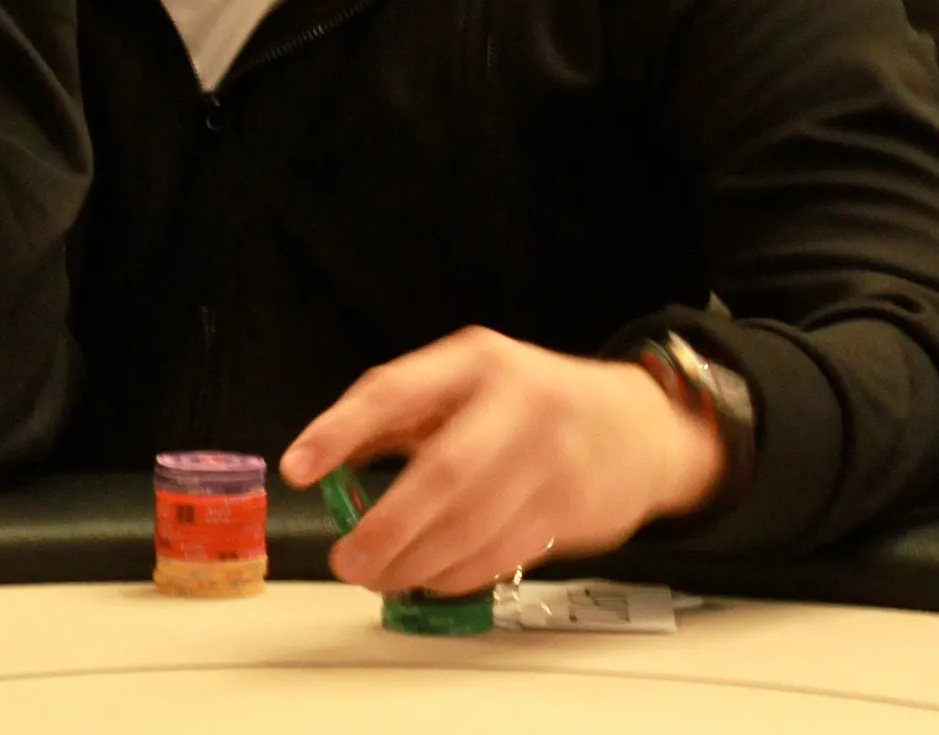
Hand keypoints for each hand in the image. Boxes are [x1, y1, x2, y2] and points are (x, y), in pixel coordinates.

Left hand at [279, 327, 723, 595]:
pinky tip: (429, 578)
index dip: (340, 429)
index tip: (300, 464)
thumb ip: (405, 412)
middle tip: (346, 557)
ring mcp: (550, 457)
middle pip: (440, 472)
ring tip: (378, 576)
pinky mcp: (570, 508)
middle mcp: (516, 402)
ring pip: (470, 524)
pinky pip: (499, 553)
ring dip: (415, 561)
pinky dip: (455, 575)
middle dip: (386, 524)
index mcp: (477, 360)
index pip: (395, 389)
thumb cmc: (536, 401)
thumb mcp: (472, 381)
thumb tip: (331, 453)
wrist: (638, 426)